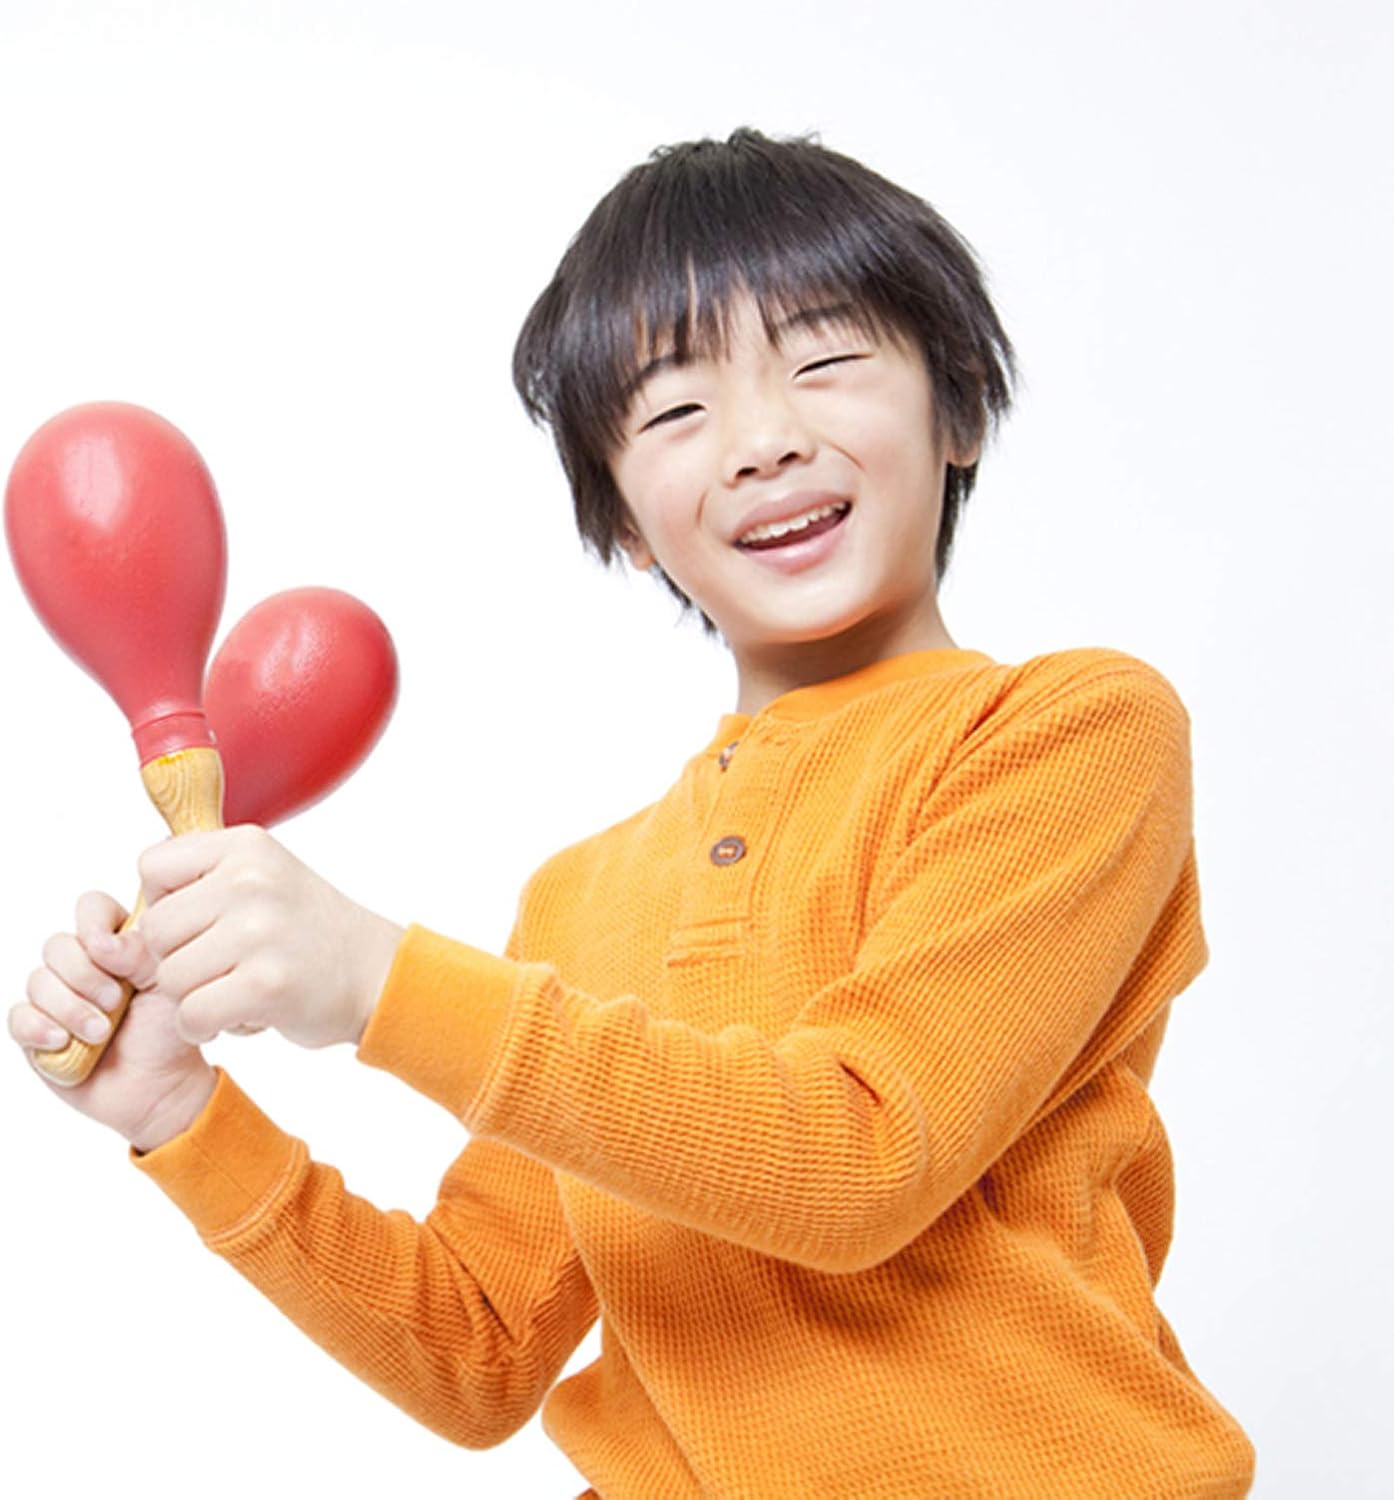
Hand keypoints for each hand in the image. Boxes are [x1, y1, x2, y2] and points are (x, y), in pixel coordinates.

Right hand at [9, 890, 215, 1149]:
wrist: (159, 1085)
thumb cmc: (169, 1031)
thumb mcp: (169, 986)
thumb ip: (142, 954)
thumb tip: (102, 943)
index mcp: (117, 944)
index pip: (92, 907)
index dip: (94, 924)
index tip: (112, 953)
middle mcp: (83, 966)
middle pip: (58, 946)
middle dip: (86, 977)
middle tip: (116, 1003)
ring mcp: (56, 997)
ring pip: (38, 981)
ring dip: (71, 1008)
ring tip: (100, 1032)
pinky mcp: (36, 1031)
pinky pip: (18, 1017)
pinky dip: (39, 1028)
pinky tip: (64, 1042)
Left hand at [136, 825, 404, 1050]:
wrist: (375, 973)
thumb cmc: (309, 931)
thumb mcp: (265, 877)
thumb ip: (203, 881)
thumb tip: (131, 914)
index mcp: (246, 847)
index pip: (152, 868)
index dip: (165, 902)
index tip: (201, 920)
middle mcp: (252, 882)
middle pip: (156, 930)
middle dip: (178, 957)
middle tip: (220, 965)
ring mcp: (260, 932)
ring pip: (170, 978)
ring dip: (194, 996)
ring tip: (235, 988)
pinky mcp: (266, 985)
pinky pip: (191, 1015)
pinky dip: (204, 1027)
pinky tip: (237, 1015)